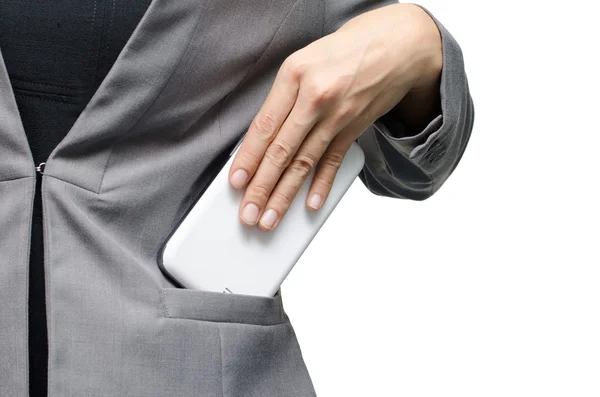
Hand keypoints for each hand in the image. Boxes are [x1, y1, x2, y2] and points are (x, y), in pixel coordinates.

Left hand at [228, 4, 441, 230]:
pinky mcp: (354, 127)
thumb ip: (282, 98)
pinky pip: (334, 161)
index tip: (236, 182)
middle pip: (282, 151)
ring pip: (305, 163)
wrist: (397, 44)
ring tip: (270, 218)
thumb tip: (260, 140)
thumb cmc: (345, 50)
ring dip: (285, 195)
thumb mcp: (303, 60)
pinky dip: (322, 185)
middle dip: (262, 188)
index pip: (264, 126)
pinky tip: (310, 205)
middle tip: (248, 213)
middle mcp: (315, 97)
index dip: (248, 158)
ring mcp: (338, 115)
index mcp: (294, 75)